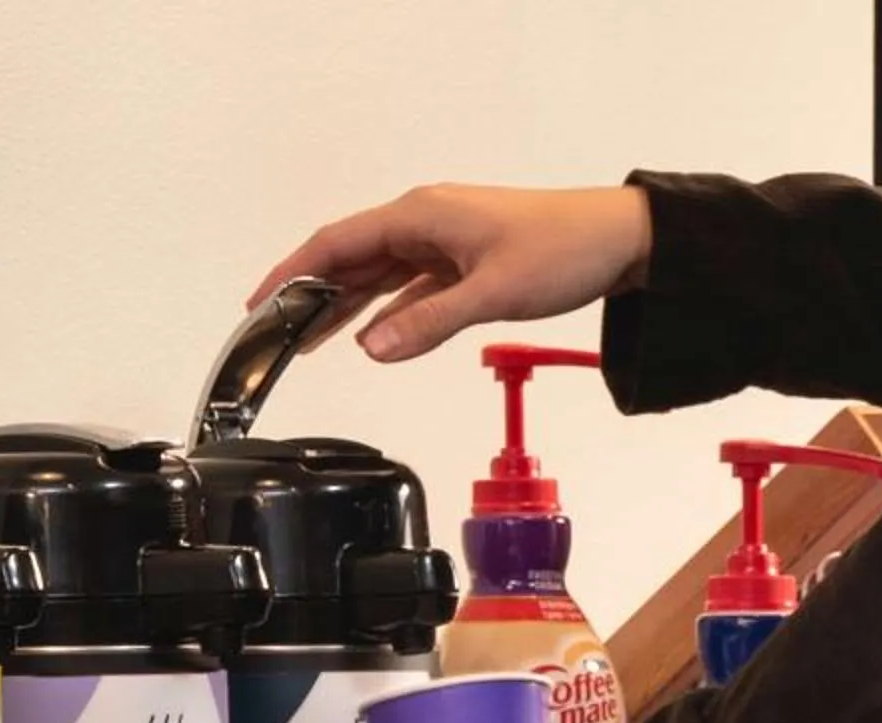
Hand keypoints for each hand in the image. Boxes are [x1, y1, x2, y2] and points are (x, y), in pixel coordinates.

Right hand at [249, 184, 654, 362]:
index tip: (259, 302)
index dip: (292, 272)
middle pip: (350, 259)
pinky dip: (387, 313)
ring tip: (306, 341)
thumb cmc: (564, 249)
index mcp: (420, 215)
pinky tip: (369, 338)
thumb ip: (426, 325)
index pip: (337, 243)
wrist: (621, 240)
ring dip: (344, 307)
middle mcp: (424, 222)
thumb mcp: (490, 293)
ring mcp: (443, 243)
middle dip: (309, 295)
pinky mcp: (463, 263)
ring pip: (378, 276)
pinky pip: (410, 289)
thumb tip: (370, 349)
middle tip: (272, 332)